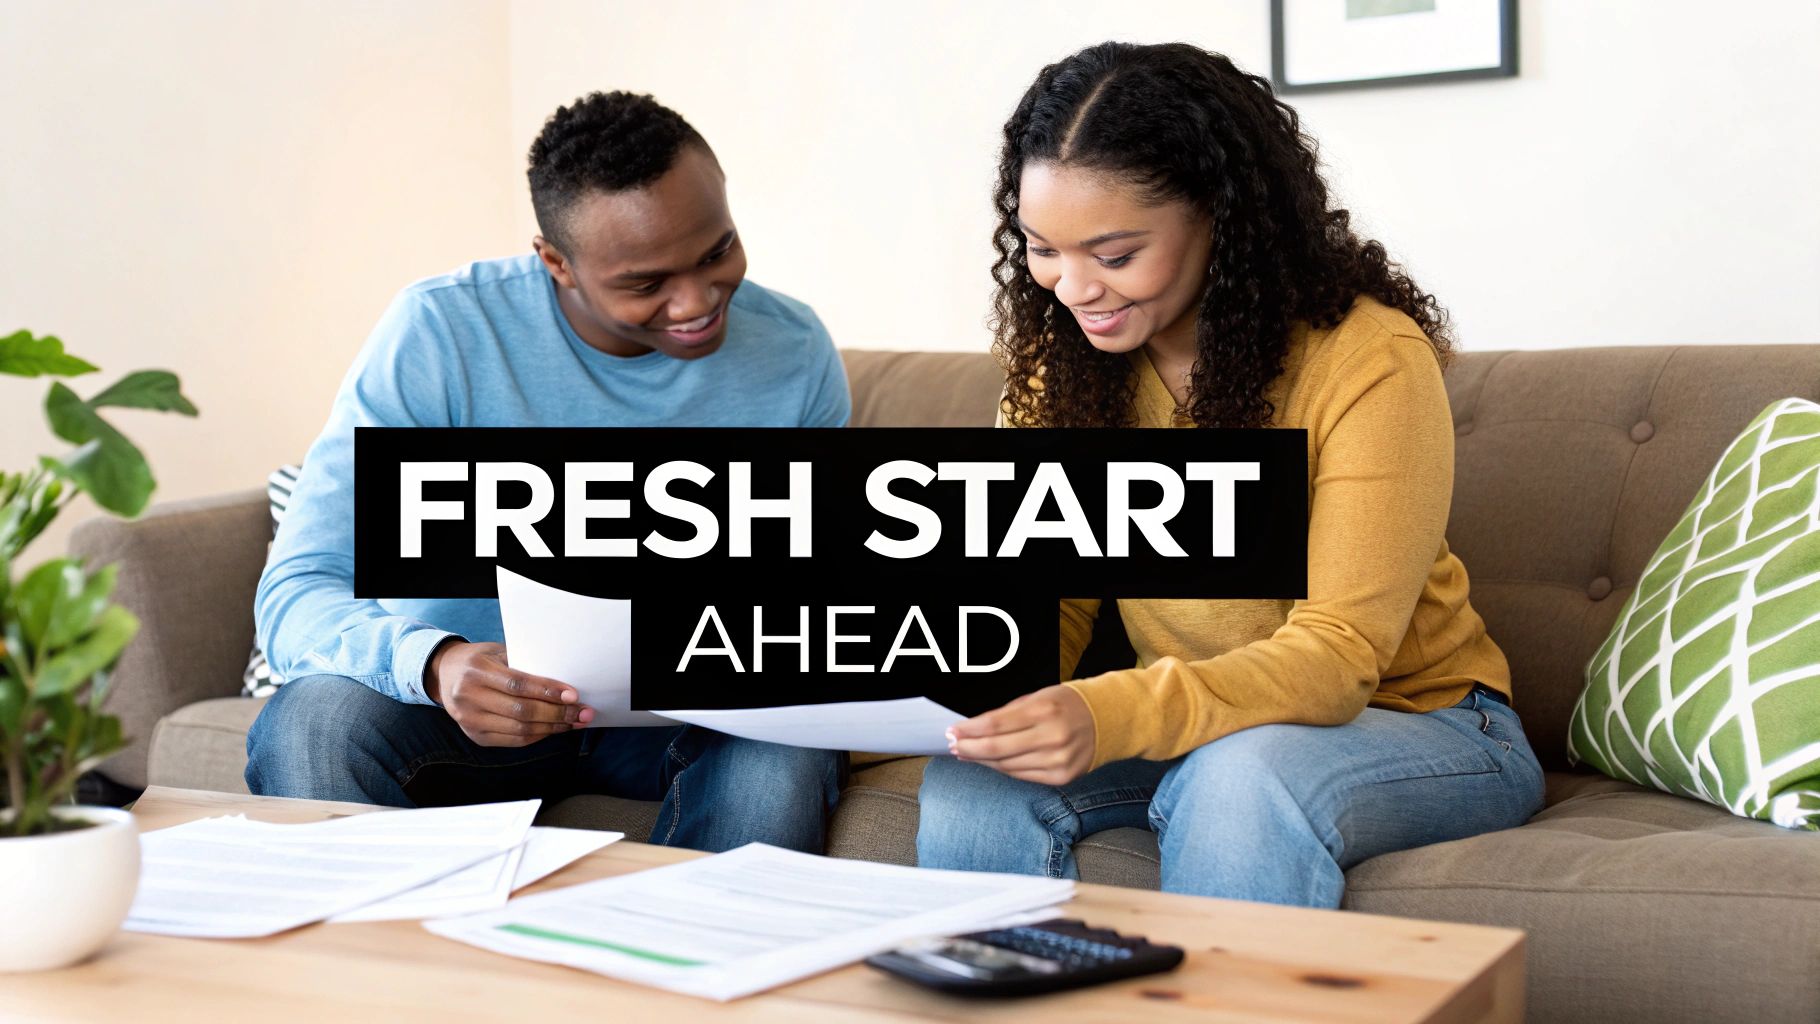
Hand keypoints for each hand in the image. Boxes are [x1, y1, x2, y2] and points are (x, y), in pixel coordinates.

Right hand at [424, 640, 593, 746]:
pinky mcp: (475, 736)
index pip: (518, 684)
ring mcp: (469, 720)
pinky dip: (538, 736)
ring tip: (573, 722)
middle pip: (521, 711)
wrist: (444, 674)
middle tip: (583, 713)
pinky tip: (553, 729)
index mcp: (477, 671)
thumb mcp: (497, 652)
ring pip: (519, 730)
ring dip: (552, 728)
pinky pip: (513, 741)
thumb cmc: (480, 660)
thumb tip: (563, 683)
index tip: (573, 695)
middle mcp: (469, 697)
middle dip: (557, 713)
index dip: (547, 691)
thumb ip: (524, 665)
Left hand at [946, 685, 1095, 785]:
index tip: (953, 730)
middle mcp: (1052, 737)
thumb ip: (1007, 713)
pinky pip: (1022, 776)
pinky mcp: (1062, 777)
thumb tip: (973, 728)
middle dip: (969, 748)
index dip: (969, 730)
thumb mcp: (1038, 697)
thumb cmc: (1066, 704)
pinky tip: (990, 763)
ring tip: (966, 753)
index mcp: (1044, 710)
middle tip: (952, 745)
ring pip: (1007, 766)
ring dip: (982, 760)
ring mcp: (1058, 761)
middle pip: (997, 749)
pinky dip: (1003, 769)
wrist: (1107, 720)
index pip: (995, 724)